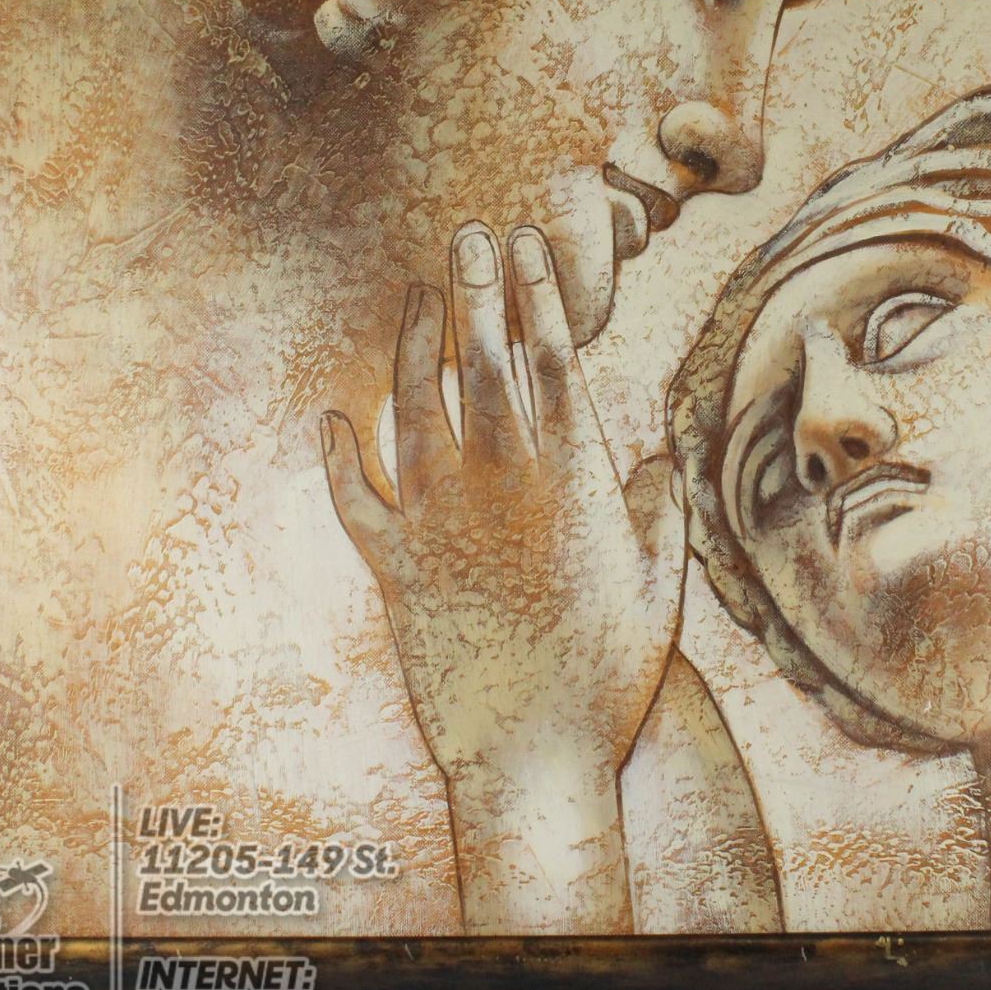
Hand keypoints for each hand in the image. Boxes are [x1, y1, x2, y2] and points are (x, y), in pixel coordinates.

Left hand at [320, 221, 680, 930]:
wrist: (530, 755)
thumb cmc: (607, 674)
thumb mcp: (660, 588)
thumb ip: (657, 511)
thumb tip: (656, 457)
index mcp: (571, 478)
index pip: (552, 360)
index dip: (539, 296)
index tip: (530, 246)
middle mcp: (499, 480)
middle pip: (483, 360)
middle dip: (478, 288)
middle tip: (470, 234)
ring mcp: (439, 518)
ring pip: (417, 405)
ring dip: (416, 342)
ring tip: (421, 293)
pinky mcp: (394, 565)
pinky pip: (353, 497)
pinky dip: (337, 456)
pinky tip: (330, 418)